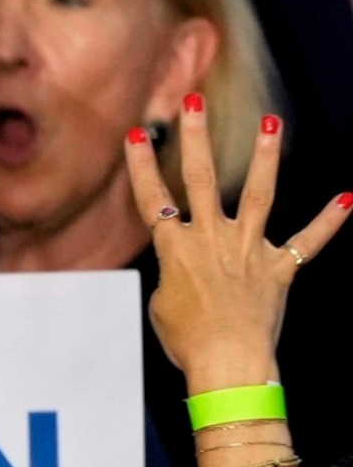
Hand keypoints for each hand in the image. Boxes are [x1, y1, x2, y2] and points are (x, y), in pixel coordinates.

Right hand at [126, 100, 340, 392]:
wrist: (228, 364)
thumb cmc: (187, 340)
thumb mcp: (162, 304)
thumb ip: (173, 273)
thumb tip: (187, 263)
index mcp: (175, 250)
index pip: (152, 200)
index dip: (142, 166)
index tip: (136, 134)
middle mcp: (212, 241)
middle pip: (200, 180)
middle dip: (196, 139)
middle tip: (193, 102)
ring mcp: (249, 251)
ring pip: (258, 195)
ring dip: (264, 157)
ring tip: (272, 122)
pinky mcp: (280, 270)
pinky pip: (309, 243)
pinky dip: (329, 222)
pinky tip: (348, 199)